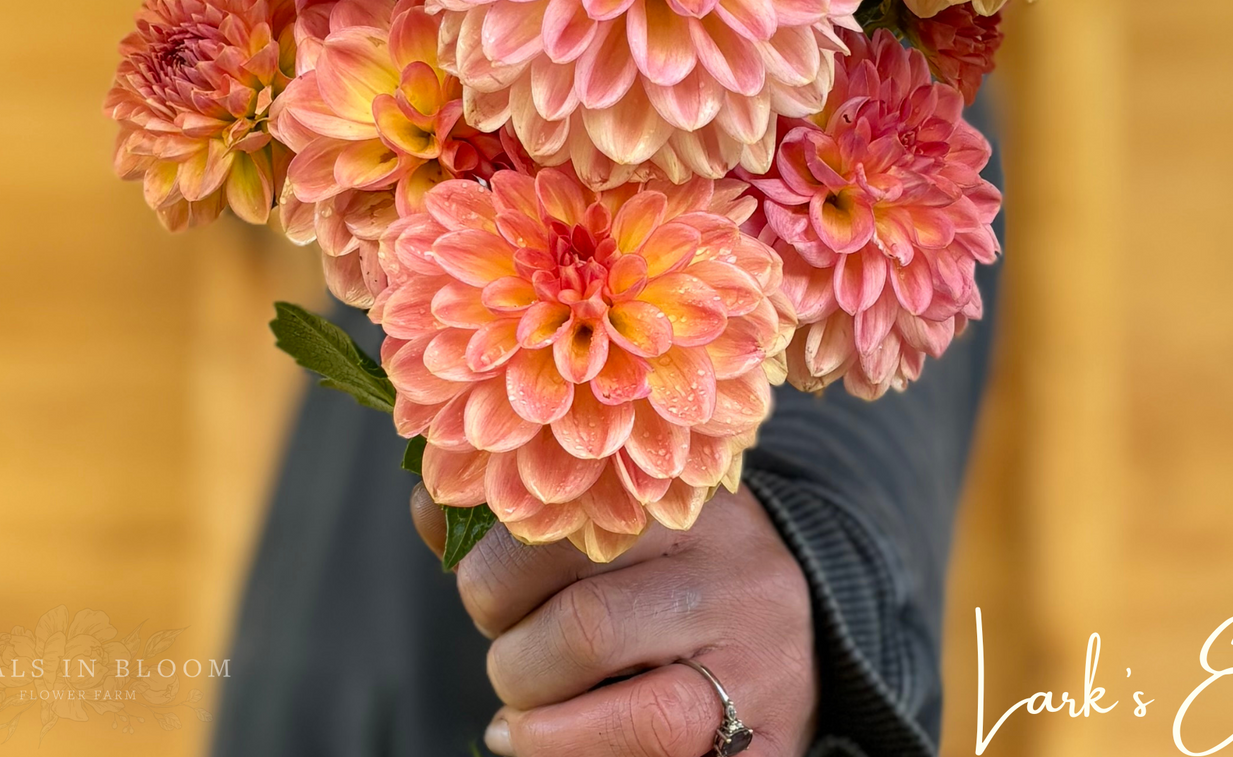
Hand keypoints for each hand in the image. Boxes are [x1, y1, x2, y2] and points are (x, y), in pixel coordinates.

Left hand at [411, 484, 818, 756]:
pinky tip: (542, 746)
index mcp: (687, 499)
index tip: (479, 586)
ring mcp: (760, 662)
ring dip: (544, 730)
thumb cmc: (677, 560)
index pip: (565, 529)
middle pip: (586, 627)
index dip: (493, 570)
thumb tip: (429, 502)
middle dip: (513, 657)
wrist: (803, 617)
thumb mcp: (621, 514)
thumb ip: (528, 514)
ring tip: (518, 719)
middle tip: (506, 653)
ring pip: (634, 717)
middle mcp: (734, 574)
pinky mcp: (770, 740)